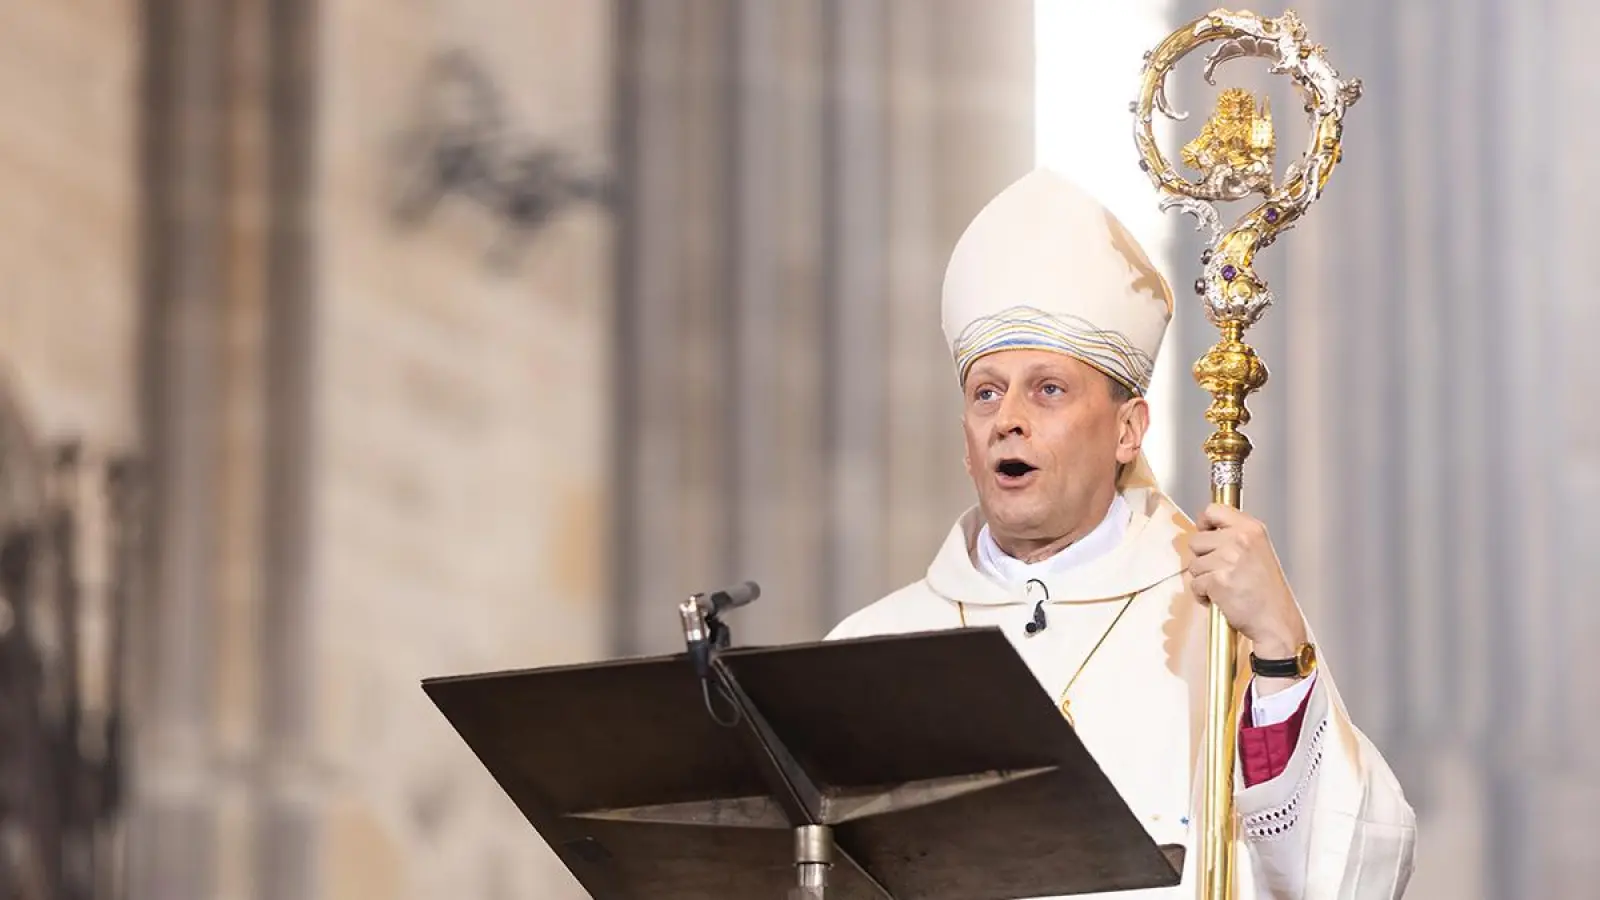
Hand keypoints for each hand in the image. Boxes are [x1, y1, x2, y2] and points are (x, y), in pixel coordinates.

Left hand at [1188, 503, 1306, 664]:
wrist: (1276, 621)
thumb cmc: (1267, 592)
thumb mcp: (1259, 551)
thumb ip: (1235, 536)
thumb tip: (1206, 529)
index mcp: (1251, 529)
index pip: (1213, 510)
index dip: (1205, 524)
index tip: (1207, 534)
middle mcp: (1240, 540)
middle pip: (1196, 540)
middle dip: (1203, 558)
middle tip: (1221, 571)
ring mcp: (1228, 559)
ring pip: (1193, 564)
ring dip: (1203, 578)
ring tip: (1224, 587)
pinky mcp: (1218, 580)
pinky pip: (1194, 584)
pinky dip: (1202, 595)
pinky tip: (1220, 598)